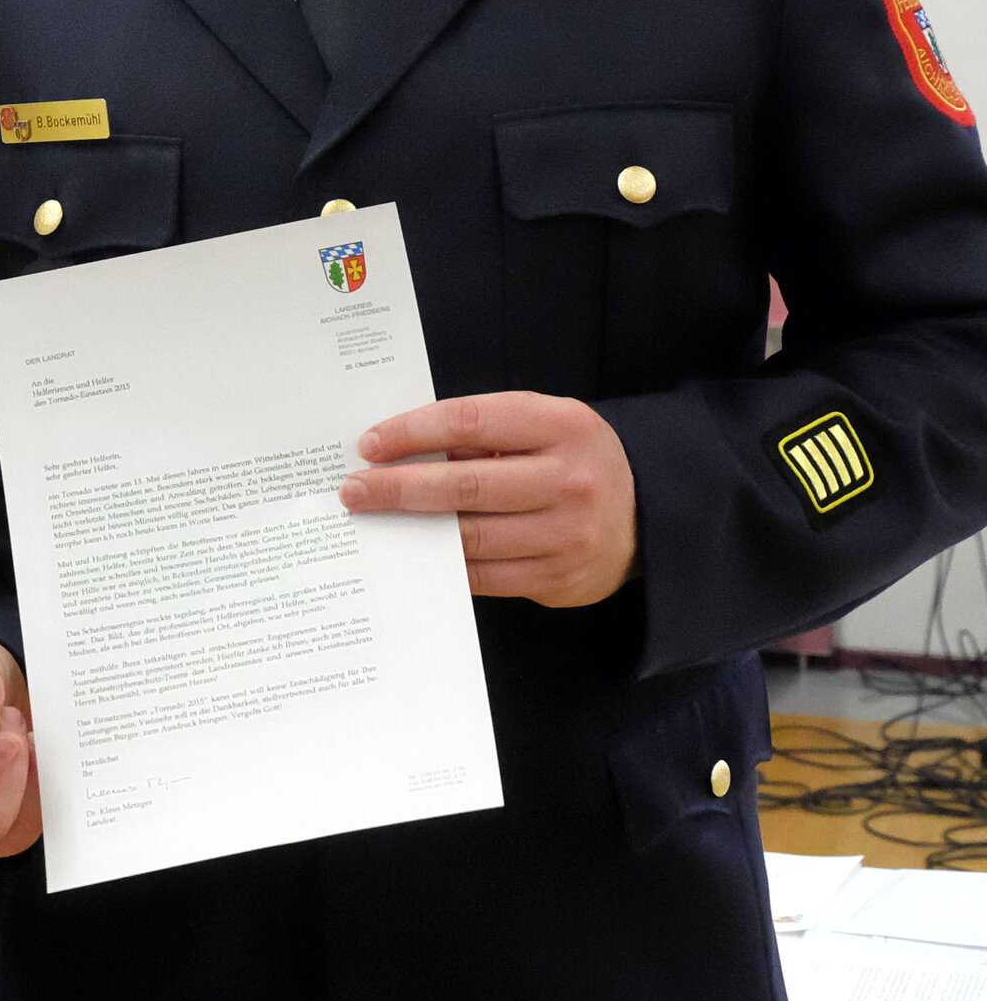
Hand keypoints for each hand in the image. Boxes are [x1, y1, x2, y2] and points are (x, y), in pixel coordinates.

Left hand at [340, 391, 637, 606]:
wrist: (647, 515)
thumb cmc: (573, 460)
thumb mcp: (543, 425)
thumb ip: (485, 432)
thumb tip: (401, 450)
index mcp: (562, 425)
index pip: (470, 421)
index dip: (413, 431)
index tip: (370, 443)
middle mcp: (569, 480)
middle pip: (465, 485)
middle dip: (398, 487)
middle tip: (353, 490)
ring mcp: (567, 535)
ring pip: (470, 535)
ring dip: (412, 529)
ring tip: (373, 519)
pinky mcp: (560, 579)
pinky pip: (485, 574)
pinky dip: (443, 562)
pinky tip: (413, 551)